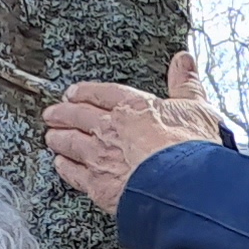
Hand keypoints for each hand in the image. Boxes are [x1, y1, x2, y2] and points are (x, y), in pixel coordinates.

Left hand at [44, 53, 225, 215]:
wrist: (186, 187)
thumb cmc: (194, 150)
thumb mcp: (197, 109)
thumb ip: (186, 85)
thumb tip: (183, 61)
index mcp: (132, 106)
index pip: (101, 93)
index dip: (85, 92)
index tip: (74, 92)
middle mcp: (110, 128)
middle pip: (78, 116)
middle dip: (63, 113)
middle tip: (52, 113)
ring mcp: (101, 156)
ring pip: (71, 143)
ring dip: (58, 138)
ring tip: (51, 136)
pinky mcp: (99, 185)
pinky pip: (74, 174)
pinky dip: (65, 168)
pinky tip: (60, 165)